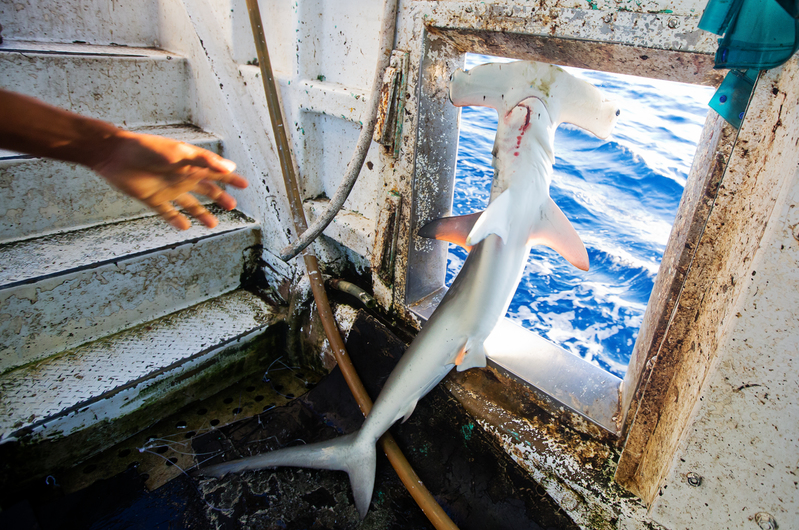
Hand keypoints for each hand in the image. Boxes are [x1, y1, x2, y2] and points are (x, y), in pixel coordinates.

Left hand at [92, 130, 248, 229]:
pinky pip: (168, 213)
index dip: (230, 179)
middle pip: (206, 190)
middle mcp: (182, 177)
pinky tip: (184, 226)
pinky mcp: (153, 199)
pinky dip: (177, 220)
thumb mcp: (181, 153)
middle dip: (220, 197)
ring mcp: (168, 189)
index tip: (244, 185)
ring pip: (190, 204)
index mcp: (191, 164)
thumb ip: (206, 160)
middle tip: (232, 206)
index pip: (216, 172)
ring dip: (202, 214)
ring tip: (213, 224)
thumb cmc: (148, 149)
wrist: (115, 155)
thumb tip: (230, 167)